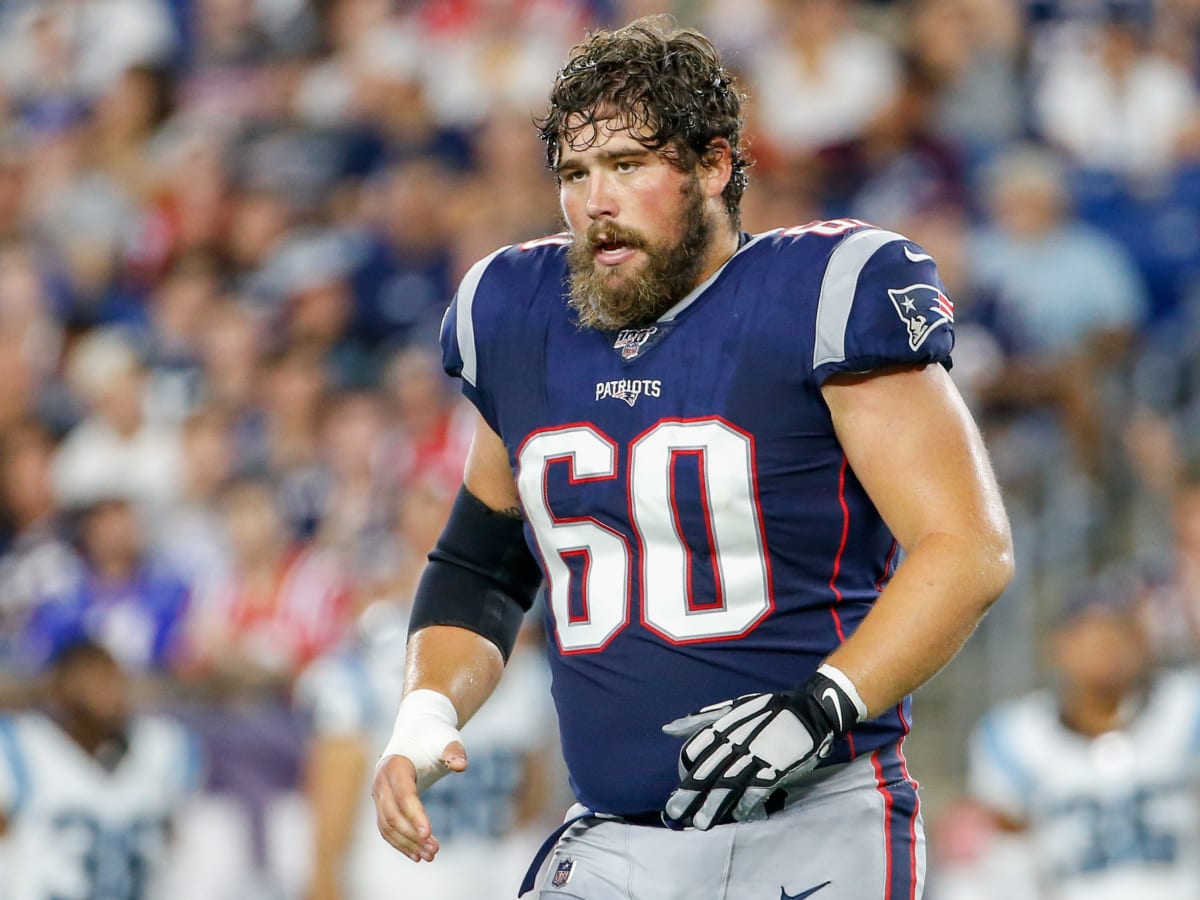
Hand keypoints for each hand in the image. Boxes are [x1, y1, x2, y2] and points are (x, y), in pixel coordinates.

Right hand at [371, 689, 466, 861]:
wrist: (416, 733)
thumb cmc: (434, 737)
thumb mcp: (447, 740)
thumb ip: (454, 751)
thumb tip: (461, 765)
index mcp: (395, 765)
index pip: (403, 795)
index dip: (414, 815)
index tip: (429, 833)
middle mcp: (381, 782)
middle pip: (392, 815)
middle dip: (413, 835)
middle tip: (435, 850)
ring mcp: (378, 794)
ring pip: (387, 826)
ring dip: (407, 844)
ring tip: (430, 856)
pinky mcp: (382, 804)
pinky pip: (387, 828)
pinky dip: (400, 843)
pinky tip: (417, 856)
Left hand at [661, 671, 858, 829]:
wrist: (809, 710)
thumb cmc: (767, 710)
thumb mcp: (732, 707)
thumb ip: (699, 720)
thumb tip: (667, 729)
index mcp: (723, 726)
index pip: (694, 750)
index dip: (684, 770)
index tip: (681, 784)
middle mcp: (736, 742)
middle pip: (707, 770)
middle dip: (690, 793)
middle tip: (675, 812)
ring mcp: (756, 756)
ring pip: (729, 783)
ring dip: (714, 804)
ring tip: (701, 823)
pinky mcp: (776, 768)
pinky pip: (757, 790)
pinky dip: (747, 805)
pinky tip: (736, 817)